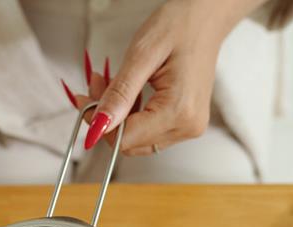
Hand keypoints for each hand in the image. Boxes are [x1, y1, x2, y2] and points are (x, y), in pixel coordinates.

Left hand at [69, 0, 263, 155]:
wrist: (207, 17)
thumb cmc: (180, 26)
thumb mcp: (141, 55)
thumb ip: (120, 95)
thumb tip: (97, 128)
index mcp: (179, 112)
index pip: (125, 140)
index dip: (100, 123)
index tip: (85, 97)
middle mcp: (188, 126)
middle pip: (130, 143)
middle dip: (108, 118)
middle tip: (96, 84)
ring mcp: (189, 127)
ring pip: (138, 139)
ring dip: (118, 116)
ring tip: (110, 83)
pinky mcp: (186, 122)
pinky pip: (149, 131)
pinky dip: (132, 115)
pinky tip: (128, 93)